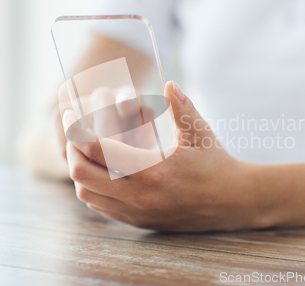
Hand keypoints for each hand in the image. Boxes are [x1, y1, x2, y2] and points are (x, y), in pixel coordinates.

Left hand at [63, 81, 273, 231]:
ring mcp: (138, 212)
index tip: (71, 114)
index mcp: (153, 170)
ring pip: (87, 195)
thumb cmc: (217, 164)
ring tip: (88, 152)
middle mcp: (140, 196)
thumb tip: (169, 83)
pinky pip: (102, 207)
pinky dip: (92, 188)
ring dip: (80, 171)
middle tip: (75, 133)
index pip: (98, 150)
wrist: (233, 202)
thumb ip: (183, 107)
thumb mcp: (201, 134)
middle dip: (72, 150)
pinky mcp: (140, 221)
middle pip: (82, 174)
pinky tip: (102, 172)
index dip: (77, 130)